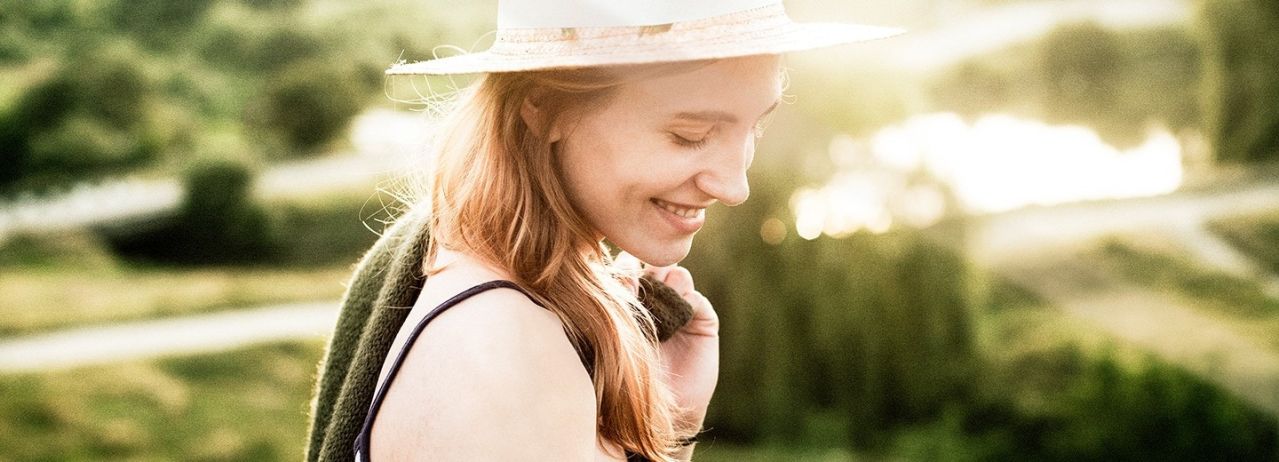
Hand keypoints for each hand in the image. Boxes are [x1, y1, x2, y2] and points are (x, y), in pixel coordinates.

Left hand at [616, 253, 719, 430]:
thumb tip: (623, 266)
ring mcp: (681, 310)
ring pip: (677, 275)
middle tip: (643, 284)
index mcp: (631, 302)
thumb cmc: (630, 376)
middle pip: (654, 266)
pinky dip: (687, 300)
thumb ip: (622, 299)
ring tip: (661, 299)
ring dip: (669, 281)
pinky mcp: (703, 322)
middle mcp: (657, 302)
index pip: (629, 269)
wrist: (661, 409)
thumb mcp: (621, 334)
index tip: (622, 275)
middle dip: (649, 269)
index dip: (627, 266)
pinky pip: (696, 298)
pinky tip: (678, 315)